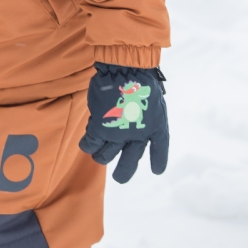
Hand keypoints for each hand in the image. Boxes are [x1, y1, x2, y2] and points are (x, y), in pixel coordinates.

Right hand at [79, 63, 167, 182]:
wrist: (126, 70)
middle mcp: (138, 136)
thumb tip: (140, 128)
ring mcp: (118, 134)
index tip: (156, 170)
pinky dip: (88, 145)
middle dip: (123, 173)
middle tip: (119, 178)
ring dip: (102, 156)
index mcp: (156, 127)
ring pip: (106, 156)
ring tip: (99, 156)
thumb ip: (149, 117)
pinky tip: (87, 145)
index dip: (158, 161)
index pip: (160, 148)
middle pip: (129, 163)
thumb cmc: (141, 81)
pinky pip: (90, 144)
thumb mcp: (154, 99)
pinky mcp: (100, 128)